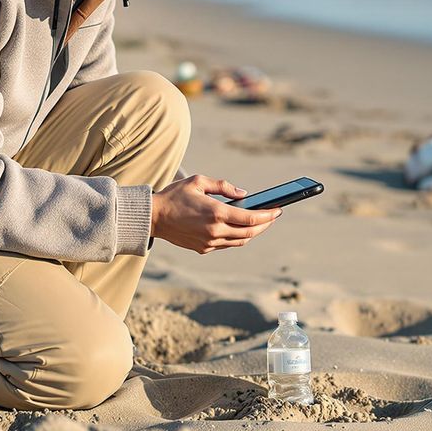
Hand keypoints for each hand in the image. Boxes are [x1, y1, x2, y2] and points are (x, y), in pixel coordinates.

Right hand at [150, 174, 281, 254]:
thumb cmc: (175, 196)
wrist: (153, 218)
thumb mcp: (198, 181)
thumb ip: (223, 186)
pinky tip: (239, 229)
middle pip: (249, 233)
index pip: (250, 218)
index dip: (268, 215)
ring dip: (252, 233)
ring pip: (240, 241)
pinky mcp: (203, 249)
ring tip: (260, 223)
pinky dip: (237, 238)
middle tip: (273, 216)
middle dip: (264, 224)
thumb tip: (244, 194)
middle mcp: (215, 231)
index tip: (278, 210)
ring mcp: (209, 242)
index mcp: (216, 213)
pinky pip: (227, 244)